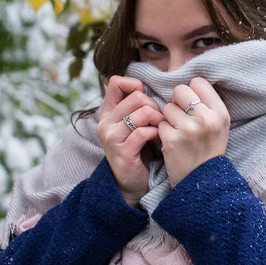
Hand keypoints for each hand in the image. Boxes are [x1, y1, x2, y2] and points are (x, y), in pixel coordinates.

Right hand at [96, 76, 163, 207]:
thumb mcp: (134, 123)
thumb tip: (147, 87)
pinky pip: (143, 132)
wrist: (132, 182)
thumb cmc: (138, 149)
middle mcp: (105, 122)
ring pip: (142, 113)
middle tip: (158, 120)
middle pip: (137, 97)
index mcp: (107, 112)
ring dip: (158, 120)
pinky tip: (157, 139)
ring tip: (160, 129)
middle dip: (154, 106)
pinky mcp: (122, 151)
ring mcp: (111, 137)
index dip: (135, 85)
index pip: (116, 82)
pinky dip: (155, 133)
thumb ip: (137, 105)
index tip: (146, 99)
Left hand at [158, 77, 229, 187]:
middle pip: (180, 90)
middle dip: (177, 102)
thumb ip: (208, 104)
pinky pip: (160, 123)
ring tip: (179, 132)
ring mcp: (188, 129)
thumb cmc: (209, 149)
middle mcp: (206, 119)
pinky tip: (173, 142)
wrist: (202, 182)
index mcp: (221, 113)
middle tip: (183, 117)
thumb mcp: (220, 125)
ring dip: (169, 118)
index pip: (198, 82)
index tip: (192, 104)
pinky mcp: (172, 139)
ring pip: (167, 107)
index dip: (192, 91)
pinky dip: (163, 132)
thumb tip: (189, 81)